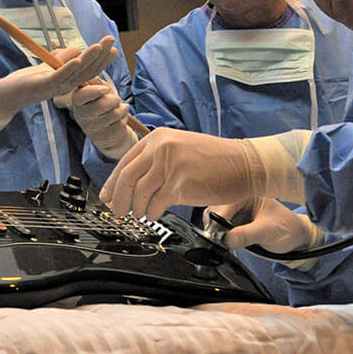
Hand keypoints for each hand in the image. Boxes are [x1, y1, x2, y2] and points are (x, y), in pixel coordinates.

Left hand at [0, 37, 117, 122]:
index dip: (101, 59)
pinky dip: (68, 68)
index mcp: (68, 82)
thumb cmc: (27, 80)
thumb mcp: (48, 65)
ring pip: (76, 73)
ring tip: (98, 46)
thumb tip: (78, 48)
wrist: (7, 95)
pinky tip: (77, 58)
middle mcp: (65, 86)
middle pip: (87, 71)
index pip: (89, 70)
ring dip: (88, 58)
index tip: (112, 46)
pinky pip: (58, 77)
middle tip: (111, 40)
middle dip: (100, 55)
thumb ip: (63, 57)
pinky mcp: (43, 86)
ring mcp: (55, 87)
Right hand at [67, 82, 136, 158]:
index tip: (105, 89)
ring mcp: (91, 128)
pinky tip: (121, 118)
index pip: (82, 96)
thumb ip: (96, 82)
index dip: (95, 91)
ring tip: (120, 108)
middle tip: (116, 99)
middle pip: (100, 105)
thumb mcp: (100, 89)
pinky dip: (124, 118)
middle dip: (114, 100)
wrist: (109, 128)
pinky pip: (119, 124)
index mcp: (78, 100)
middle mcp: (81, 115)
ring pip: (113, 114)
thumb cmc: (103, 103)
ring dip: (122, 109)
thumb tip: (92, 74)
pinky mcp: (103, 138)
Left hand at [99, 129, 260, 220]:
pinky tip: (154, 215)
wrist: (246, 164)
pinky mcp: (182, 183)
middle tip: (118, 211)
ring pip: (140, 192)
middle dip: (119, 198)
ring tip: (140, 214)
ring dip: (137, 208)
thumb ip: (157, 161)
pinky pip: (157, 203)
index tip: (107, 196)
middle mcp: (162, 148)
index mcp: (158, 138)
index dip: (113, 182)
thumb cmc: (216, 161)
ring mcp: (171, 164)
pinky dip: (152, 212)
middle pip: (127, 177)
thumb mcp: (180, 149)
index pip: (125, 161)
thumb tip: (134, 182)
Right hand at [209, 198, 322, 254]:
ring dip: (215, 232)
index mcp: (246, 193)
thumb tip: (226, 240)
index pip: (224, 204)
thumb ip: (247, 235)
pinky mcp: (232, 224)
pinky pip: (217, 229)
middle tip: (218, 240)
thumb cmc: (286, 229)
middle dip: (213, 225)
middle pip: (213, 210)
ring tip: (223, 242)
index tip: (216, 235)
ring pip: (212, 220)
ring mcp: (234, 212)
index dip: (217, 220)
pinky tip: (225, 243)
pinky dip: (218, 236)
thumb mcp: (268, 232)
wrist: (295, 239)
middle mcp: (237, 200)